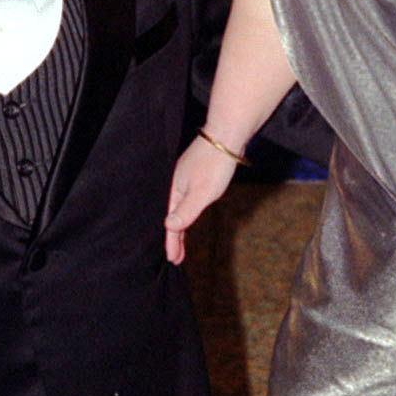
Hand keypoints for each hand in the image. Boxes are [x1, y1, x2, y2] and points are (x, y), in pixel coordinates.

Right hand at [164, 136, 240, 262]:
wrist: (227, 135)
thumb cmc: (215, 164)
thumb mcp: (201, 193)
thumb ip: (186, 211)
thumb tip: (169, 226)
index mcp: (174, 190)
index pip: (171, 223)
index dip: (172, 242)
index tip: (173, 259)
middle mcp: (177, 184)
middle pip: (172, 216)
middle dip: (174, 238)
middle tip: (176, 257)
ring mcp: (186, 178)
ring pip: (179, 208)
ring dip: (180, 226)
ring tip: (181, 242)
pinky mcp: (196, 174)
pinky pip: (186, 200)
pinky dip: (186, 213)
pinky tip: (190, 214)